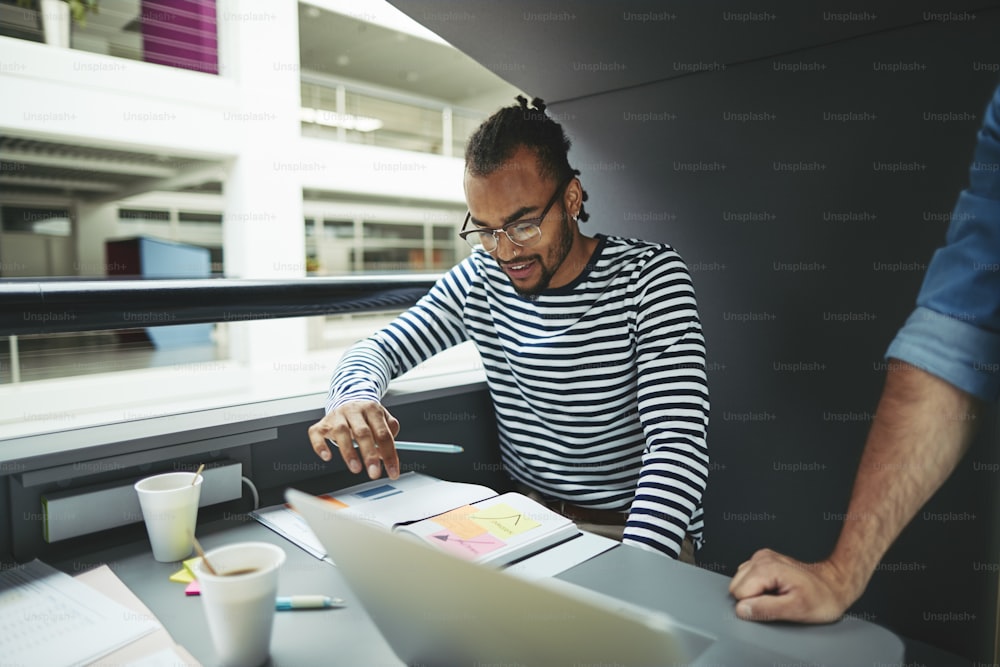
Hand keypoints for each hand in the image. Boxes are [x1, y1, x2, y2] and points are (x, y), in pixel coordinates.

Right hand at [307, 400, 400, 479]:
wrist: (347, 400)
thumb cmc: (366, 416)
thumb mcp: (383, 419)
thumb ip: (390, 433)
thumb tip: (387, 453)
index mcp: (372, 409)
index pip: (384, 434)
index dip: (389, 454)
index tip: (392, 472)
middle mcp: (354, 411)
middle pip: (363, 433)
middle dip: (370, 455)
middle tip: (374, 473)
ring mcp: (336, 416)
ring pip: (341, 432)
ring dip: (349, 452)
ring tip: (356, 468)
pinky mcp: (322, 424)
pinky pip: (316, 434)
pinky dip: (320, 446)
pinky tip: (327, 456)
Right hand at [728, 549, 855, 622]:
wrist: (835, 584)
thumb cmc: (822, 597)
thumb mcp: (796, 610)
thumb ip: (766, 609)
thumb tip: (742, 609)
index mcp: (767, 568)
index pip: (739, 593)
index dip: (755, 605)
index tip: (775, 604)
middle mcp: (762, 558)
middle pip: (736, 586)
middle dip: (753, 598)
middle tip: (778, 600)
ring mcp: (762, 557)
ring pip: (740, 581)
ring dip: (755, 592)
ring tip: (779, 594)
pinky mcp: (764, 560)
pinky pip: (747, 577)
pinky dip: (758, 586)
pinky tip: (776, 588)